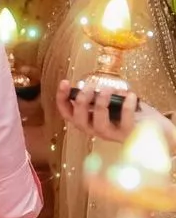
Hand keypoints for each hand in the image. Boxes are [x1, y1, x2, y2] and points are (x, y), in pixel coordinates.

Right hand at [55, 81, 172, 145]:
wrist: (155, 127)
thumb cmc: (130, 112)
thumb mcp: (111, 101)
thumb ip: (99, 95)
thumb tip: (91, 86)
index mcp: (87, 120)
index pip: (67, 112)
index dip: (62, 98)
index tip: (65, 82)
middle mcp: (95, 129)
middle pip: (78, 121)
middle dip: (81, 102)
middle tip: (88, 87)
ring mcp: (111, 134)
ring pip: (98, 125)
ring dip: (100, 105)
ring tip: (107, 90)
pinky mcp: (128, 135)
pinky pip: (125, 121)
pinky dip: (126, 106)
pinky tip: (130, 94)